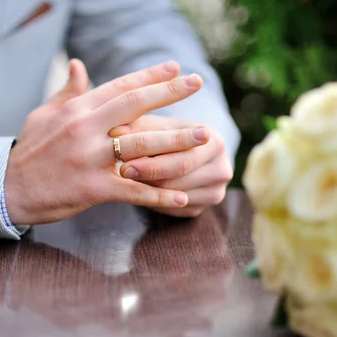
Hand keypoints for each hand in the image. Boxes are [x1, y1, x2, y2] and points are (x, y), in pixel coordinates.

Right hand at [4, 59, 208, 224]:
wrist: (6, 188)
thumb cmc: (29, 150)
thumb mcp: (43, 114)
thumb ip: (67, 91)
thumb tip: (80, 65)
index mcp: (77, 109)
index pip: (119, 86)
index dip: (148, 76)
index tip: (174, 67)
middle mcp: (86, 128)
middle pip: (135, 105)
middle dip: (169, 92)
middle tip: (197, 82)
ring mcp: (90, 158)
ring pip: (141, 146)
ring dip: (176, 141)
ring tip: (204, 136)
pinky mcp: (92, 188)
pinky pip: (133, 191)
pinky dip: (159, 194)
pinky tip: (182, 198)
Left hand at [109, 115, 232, 217]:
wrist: (182, 151)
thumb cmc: (164, 133)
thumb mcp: (156, 126)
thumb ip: (139, 128)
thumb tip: (114, 131)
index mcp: (215, 143)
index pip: (181, 158)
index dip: (151, 160)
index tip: (123, 158)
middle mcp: (222, 170)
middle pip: (178, 179)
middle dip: (148, 175)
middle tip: (122, 171)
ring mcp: (214, 193)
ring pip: (174, 197)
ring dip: (148, 189)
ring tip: (127, 178)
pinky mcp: (201, 209)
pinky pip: (172, 210)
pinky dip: (154, 200)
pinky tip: (140, 189)